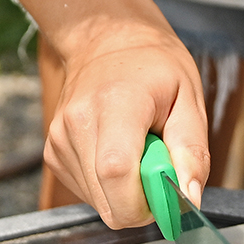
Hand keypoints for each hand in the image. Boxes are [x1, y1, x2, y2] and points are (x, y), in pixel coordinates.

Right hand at [42, 16, 208, 227]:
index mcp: (116, 103)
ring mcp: (59, 138)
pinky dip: (108, 186)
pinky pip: (87, 193)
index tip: (168, 194)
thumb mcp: (189, 99)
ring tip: (136, 151)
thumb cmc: (153, 67)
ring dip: (125, 192)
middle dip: (141, 201)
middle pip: (107, 200)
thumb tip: (190, 198)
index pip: (116, 172)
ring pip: (99, 202)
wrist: (106, 40)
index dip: (144, 202)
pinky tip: (116, 153)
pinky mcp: (51, 152)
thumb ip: (192, 150)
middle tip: (158, 167)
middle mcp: (78, 122)